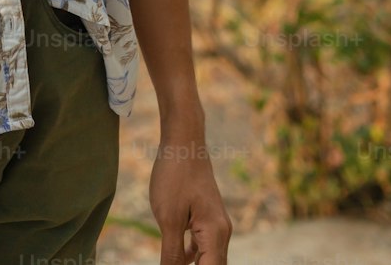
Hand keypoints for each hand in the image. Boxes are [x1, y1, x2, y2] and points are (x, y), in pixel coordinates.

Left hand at [149, 142, 232, 264]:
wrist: (183, 139)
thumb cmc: (174, 175)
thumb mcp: (168, 218)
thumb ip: (172, 254)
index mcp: (215, 235)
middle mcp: (222, 232)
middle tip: (170, 264)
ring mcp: (217, 224)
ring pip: (208, 260)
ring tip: (173, 264)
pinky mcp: (208, 217)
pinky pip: (204, 246)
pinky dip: (192, 258)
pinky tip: (180, 260)